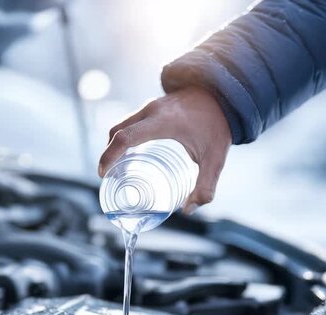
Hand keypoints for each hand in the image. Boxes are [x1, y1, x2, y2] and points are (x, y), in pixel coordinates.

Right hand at [98, 86, 231, 213]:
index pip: (126, 137)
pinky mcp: (151, 107)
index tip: (103, 173)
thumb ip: (205, 186)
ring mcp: (149, 106)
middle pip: (117, 132)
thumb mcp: (215, 158)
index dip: (109, 155)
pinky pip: (129, 122)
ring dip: (114, 145)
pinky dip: (123, 137)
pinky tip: (130, 153)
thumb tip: (188, 210)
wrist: (222, 93)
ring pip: (121, 125)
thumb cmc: (217, 124)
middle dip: (107, 154)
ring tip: (116, 167)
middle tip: (107, 176)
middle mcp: (151, 111)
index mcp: (162, 122)